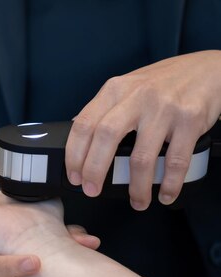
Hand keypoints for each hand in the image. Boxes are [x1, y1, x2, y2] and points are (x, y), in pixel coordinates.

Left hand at [65, 50, 220, 209]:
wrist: (209, 68)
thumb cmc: (164, 82)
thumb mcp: (128, 86)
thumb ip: (105, 108)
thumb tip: (78, 130)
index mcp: (115, 90)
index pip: (84, 124)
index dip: (74, 154)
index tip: (74, 176)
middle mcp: (137, 97)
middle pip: (106, 138)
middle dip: (95, 171)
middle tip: (91, 191)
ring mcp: (164, 109)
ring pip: (141, 157)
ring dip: (137, 187)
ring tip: (137, 202)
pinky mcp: (189, 120)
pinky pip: (175, 161)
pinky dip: (169, 184)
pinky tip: (165, 194)